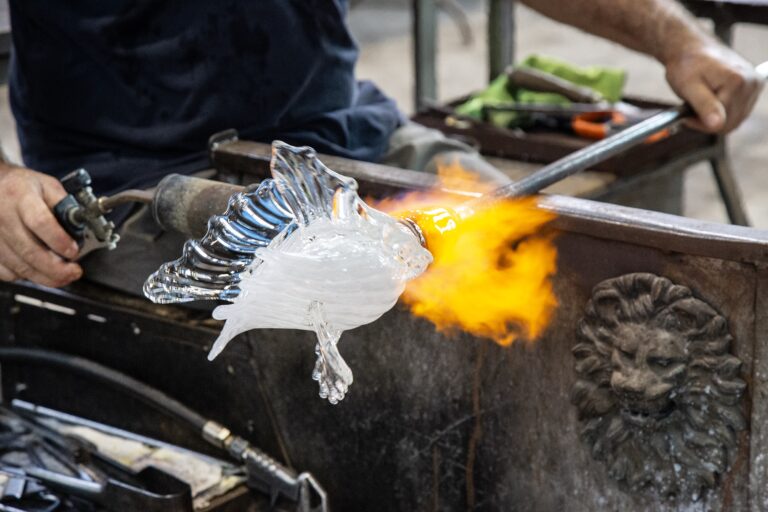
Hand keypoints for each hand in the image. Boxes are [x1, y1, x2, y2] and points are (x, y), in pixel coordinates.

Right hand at [0, 164, 81, 286]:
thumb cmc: (21, 187)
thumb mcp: (47, 186)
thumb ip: (65, 205)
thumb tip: (80, 228)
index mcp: (20, 197)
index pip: (40, 222)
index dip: (59, 241)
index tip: (74, 251)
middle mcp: (3, 216)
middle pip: (29, 251)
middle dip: (56, 268)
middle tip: (74, 272)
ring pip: (18, 266)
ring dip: (44, 276)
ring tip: (63, 276)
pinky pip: (6, 272)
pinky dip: (25, 276)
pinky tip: (38, 271)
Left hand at [664, 42, 763, 132]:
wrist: (693, 49)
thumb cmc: (687, 65)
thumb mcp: (688, 86)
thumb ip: (704, 106)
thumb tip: (717, 125)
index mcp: (737, 82)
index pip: (721, 123)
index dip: (699, 122)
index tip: (686, 114)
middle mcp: (752, 83)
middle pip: (731, 123)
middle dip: (708, 121)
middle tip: (693, 108)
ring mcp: (755, 85)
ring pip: (735, 120)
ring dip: (716, 116)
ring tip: (702, 101)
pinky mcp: (754, 88)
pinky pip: (739, 112)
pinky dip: (724, 111)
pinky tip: (713, 100)